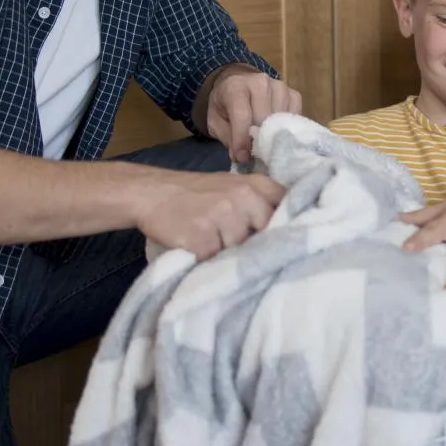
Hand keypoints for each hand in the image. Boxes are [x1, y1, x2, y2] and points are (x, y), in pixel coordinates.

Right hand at [135, 168, 285, 260]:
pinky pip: (217, 261)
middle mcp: (244, 197)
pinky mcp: (203, 238)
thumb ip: (263, 203)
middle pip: (268, 237)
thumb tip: (292, 232)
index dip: (287, 228)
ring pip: (242, 252)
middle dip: (255, 244)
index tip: (284, 241)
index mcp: (257, 184)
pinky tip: (198, 247)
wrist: (153, 193)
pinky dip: (209, 260)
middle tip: (233, 240)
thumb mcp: (235, 187)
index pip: (289, 210)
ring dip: (229, 254)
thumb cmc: (198, 194)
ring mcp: (223, 216)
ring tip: (211, 240)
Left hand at [205, 67, 301, 164]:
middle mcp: (260, 82)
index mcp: (235, 86)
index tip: (242, 158)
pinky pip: (294, 116)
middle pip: (264, 118)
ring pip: (281, 119)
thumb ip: (227, 138)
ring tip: (264, 142)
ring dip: (273, 134)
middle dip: (258, 139)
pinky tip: (276, 131)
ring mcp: (280, 87)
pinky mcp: (293, 93)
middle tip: (253, 152)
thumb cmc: (225, 105)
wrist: (237, 82)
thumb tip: (242, 157)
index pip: (242, 115)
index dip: (242, 139)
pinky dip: (286, 128)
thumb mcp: (216, 121)